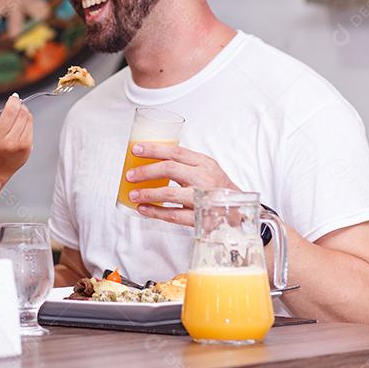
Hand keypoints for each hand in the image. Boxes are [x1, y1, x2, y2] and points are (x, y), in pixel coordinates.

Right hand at [0, 93, 32, 179]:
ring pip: (23, 114)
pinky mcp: (24, 146)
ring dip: (22, 108)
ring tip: (17, 109)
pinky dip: (27, 117)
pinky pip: (29, 122)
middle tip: (13, 98)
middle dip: (13, 100)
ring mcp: (12, 144)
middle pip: (11, 110)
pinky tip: (21, 120)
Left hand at [125, 142, 239, 226]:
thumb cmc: (216, 187)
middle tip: (130, 175)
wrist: (238, 211)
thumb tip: (150, 160)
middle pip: (170, 169)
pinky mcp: (200, 218)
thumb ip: (184, 163)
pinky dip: (155, 212)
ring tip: (133, 194)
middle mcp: (204, 178)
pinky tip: (143, 209)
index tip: (135, 149)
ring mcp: (203, 198)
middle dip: (146, 171)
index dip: (154, 149)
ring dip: (148, 193)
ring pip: (170, 193)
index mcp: (204, 163)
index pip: (176, 152)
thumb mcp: (206, 169)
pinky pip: (174, 215)